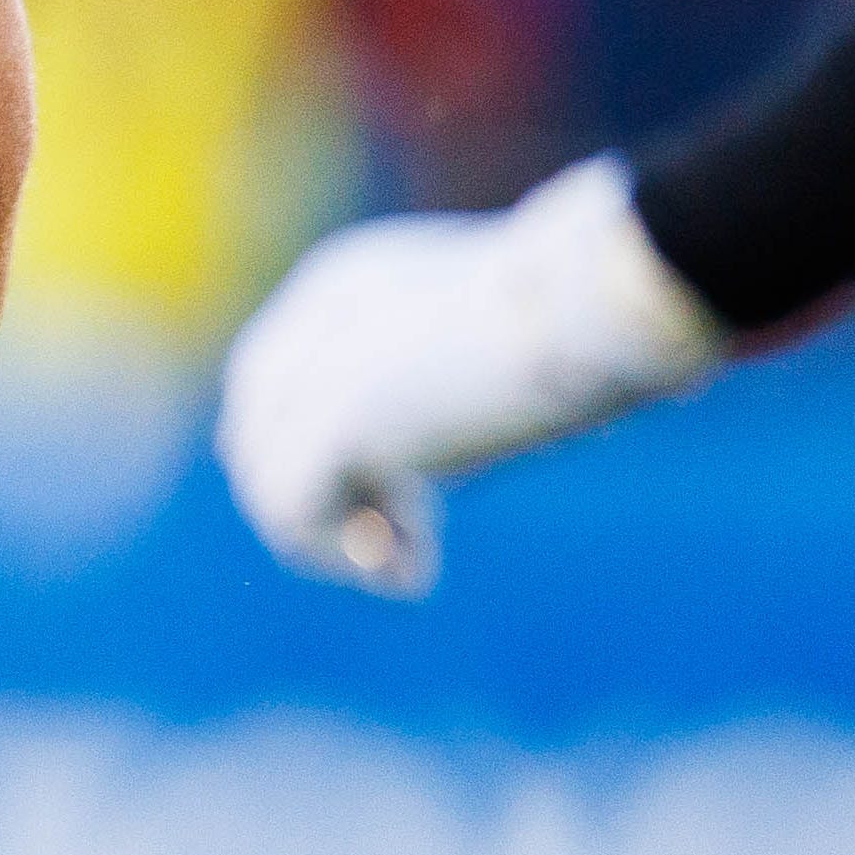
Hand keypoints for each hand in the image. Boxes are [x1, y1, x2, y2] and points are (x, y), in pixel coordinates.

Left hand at [216, 156, 728, 597]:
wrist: (594, 299)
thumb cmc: (582, 320)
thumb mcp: (486, 355)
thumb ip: (430, 397)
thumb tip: (412, 470)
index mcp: (340, 287)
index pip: (278, 389)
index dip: (327, 459)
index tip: (407, 510)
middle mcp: (304, 321)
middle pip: (260, 440)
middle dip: (327, 503)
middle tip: (406, 547)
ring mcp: (308, 368)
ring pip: (267, 485)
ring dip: (336, 540)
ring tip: (413, 559)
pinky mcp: (329, 419)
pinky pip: (290, 516)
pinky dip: (342, 557)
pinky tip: (415, 567)